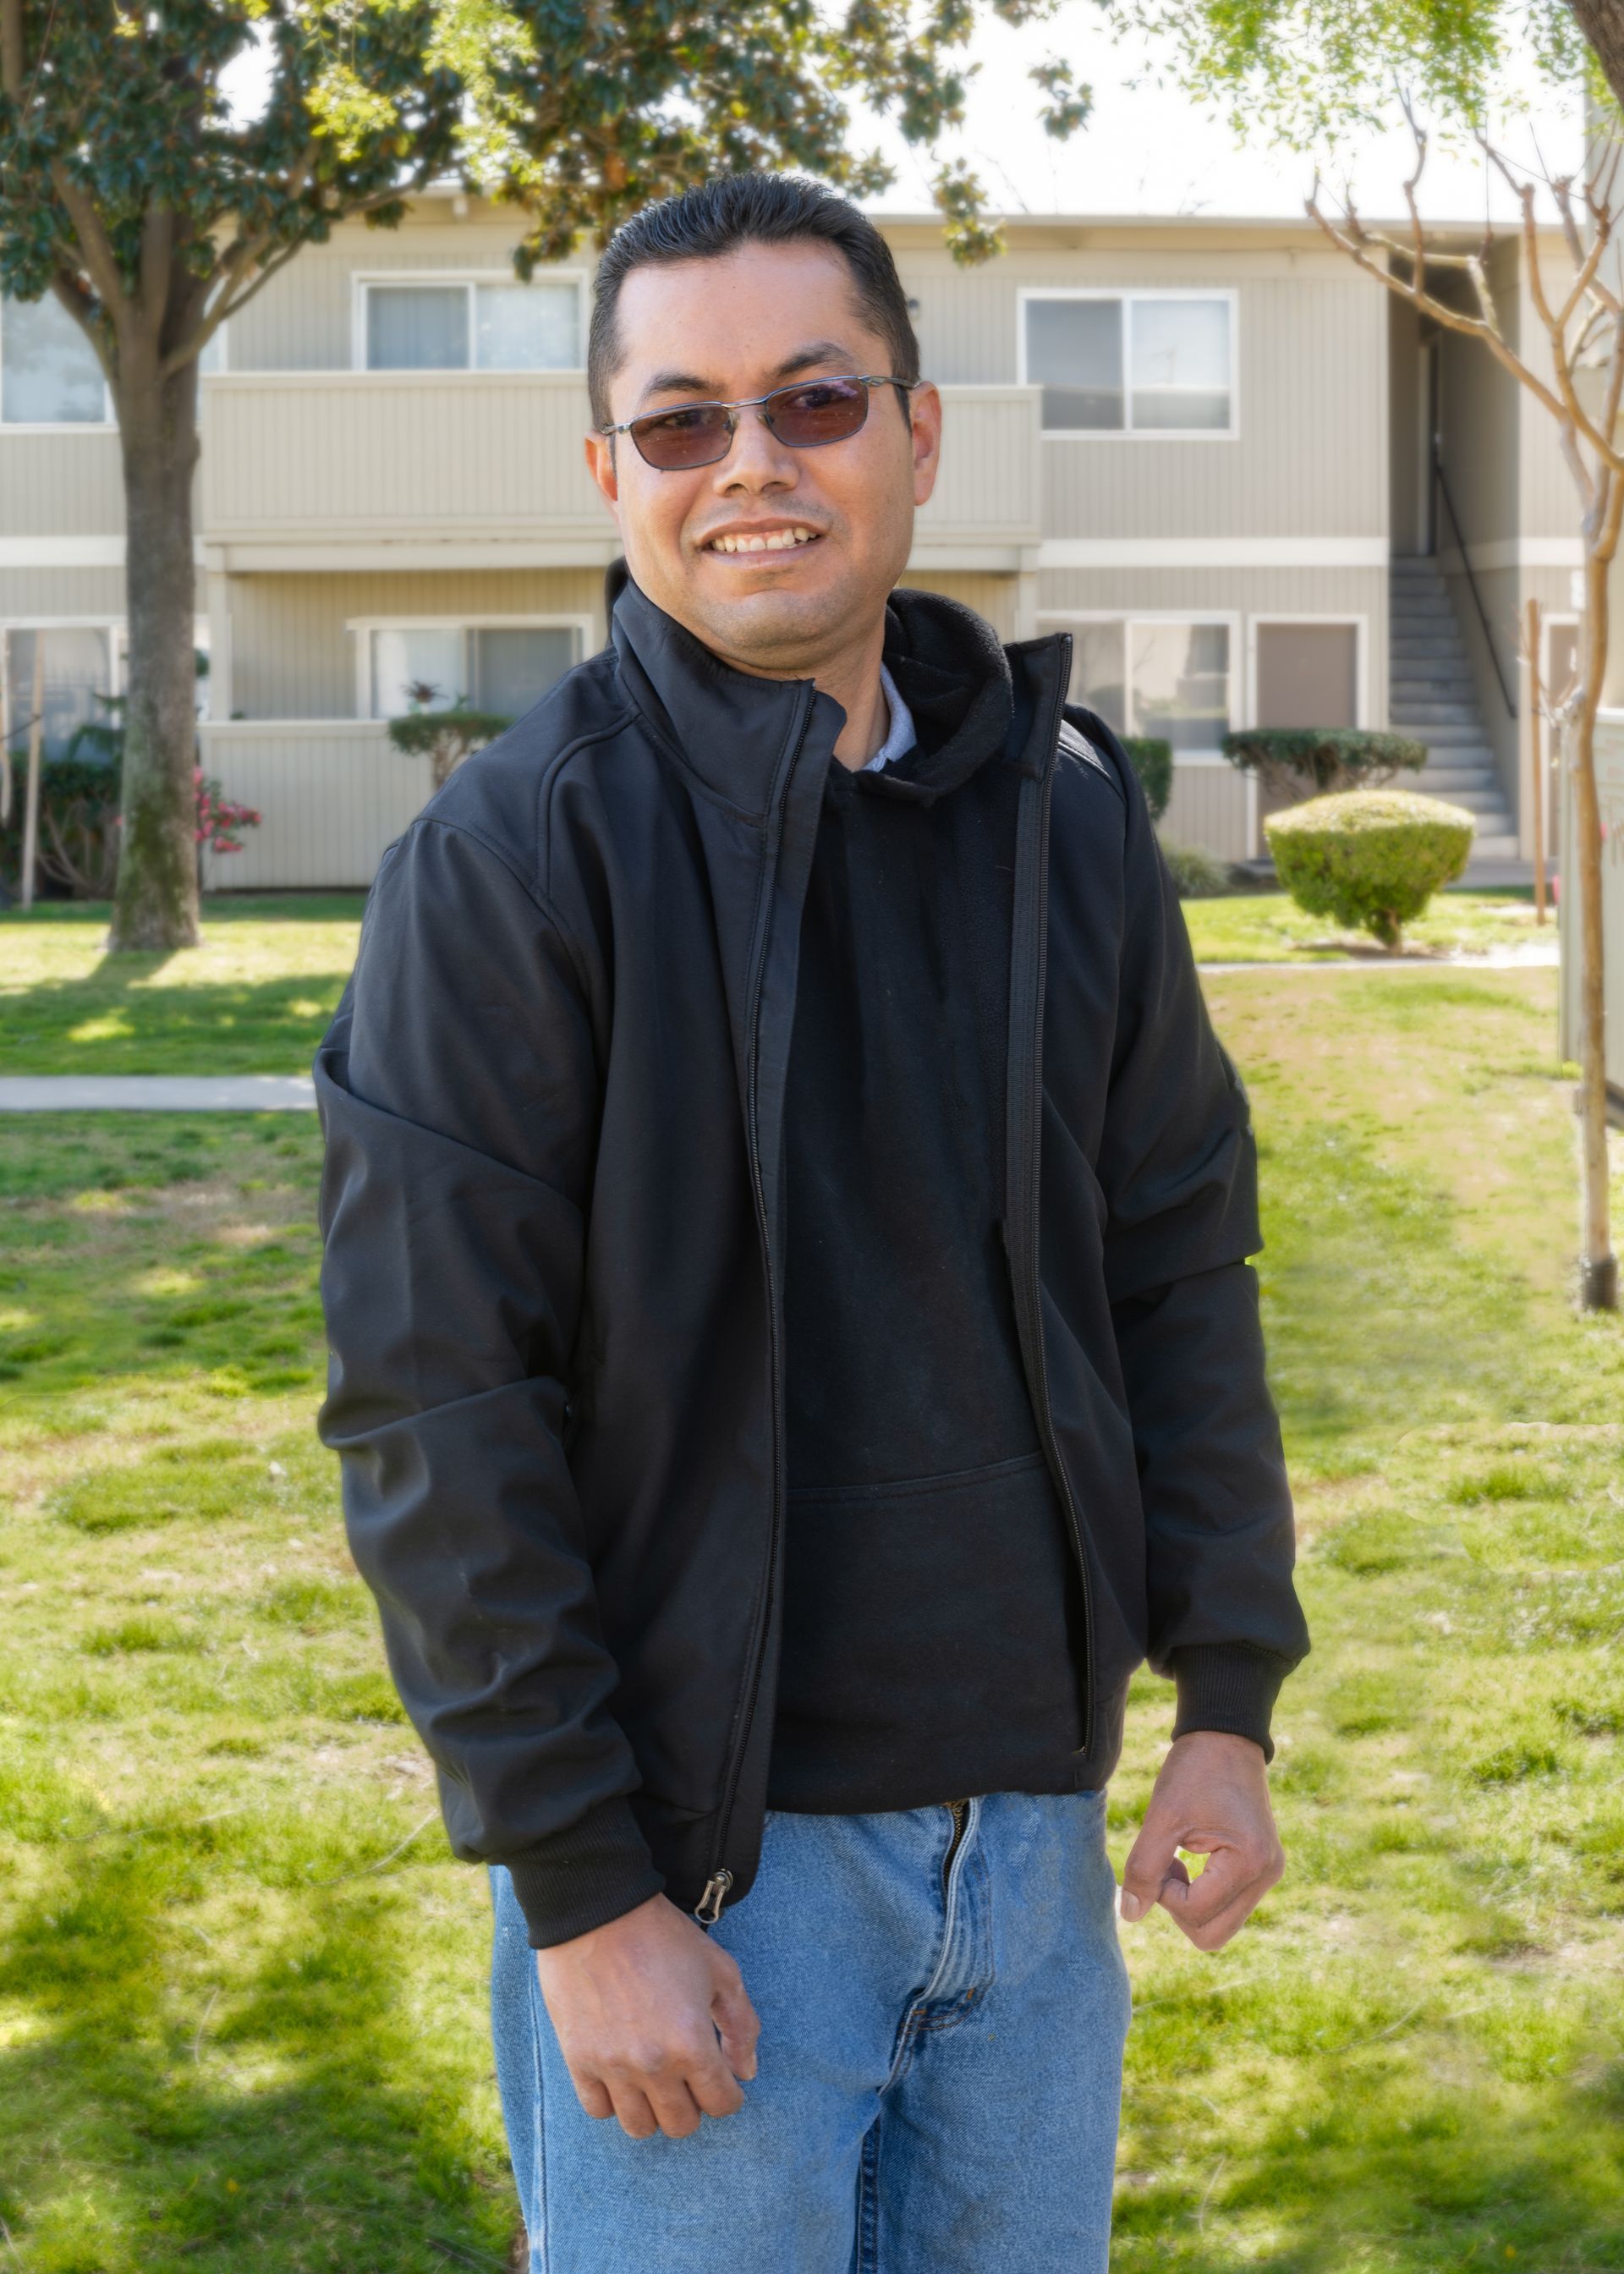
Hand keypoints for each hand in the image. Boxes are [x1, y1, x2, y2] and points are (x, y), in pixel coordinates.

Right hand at [534, 1892, 760, 2140]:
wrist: (599, 1911)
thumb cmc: (664, 1936)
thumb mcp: (719, 1970)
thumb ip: (741, 2024)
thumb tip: (745, 2072)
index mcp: (692, 2044)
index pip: (721, 2104)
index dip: (728, 2094)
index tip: (721, 2079)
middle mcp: (653, 2066)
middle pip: (681, 2125)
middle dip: (693, 2105)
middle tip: (688, 2078)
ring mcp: (612, 2067)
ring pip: (639, 2127)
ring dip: (653, 2110)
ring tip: (655, 2082)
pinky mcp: (579, 2060)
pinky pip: (598, 2110)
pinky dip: (613, 2101)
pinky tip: (622, 2074)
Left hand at [1119, 1730, 1282, 1950]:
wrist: (1225, 1737)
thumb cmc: (1194, 1770)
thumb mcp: (1162, 1816)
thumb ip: (1144, 1868)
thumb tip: (1131, 1916)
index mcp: (1249, 1861)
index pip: (1197, 1913)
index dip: (1164, 1894)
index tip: (1158, 1858)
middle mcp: (1266, 1875)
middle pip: (1213, 1935)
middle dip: (1178, 1909)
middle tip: (1165, 1867)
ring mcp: (1267, 1875)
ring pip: (1220, 1926)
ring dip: (1189, 1903)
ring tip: (1176, 1860)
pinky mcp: (1260, 1870)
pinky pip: (1226, 1907)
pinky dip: (1201, 1894)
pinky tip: (1188, 1860)